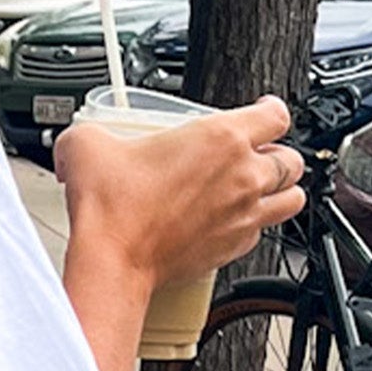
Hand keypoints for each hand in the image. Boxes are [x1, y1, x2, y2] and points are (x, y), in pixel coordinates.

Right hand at [52, 95, 307, 293]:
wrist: (112, 261)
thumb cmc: (111, 209)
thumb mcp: (87, 146)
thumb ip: (90, 132)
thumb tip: (78, 140)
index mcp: (221, 138)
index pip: (276, 114)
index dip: (272, 109)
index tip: (263, 111)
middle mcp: (243, 175)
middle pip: (291, 158)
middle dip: (278, 155)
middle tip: (257, 155)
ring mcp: (244, 214)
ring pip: (292, 198)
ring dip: (281, 191)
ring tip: (263, 190)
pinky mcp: (233, 248)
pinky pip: (262, 234)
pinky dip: (254, 226)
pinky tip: (232, 223)